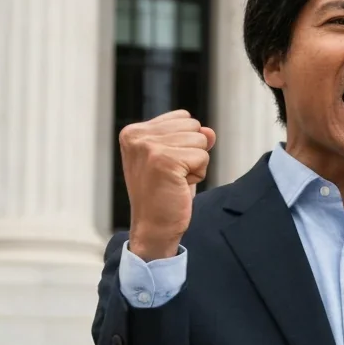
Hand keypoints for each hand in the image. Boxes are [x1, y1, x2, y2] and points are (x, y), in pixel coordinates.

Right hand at [119, 109, 215, 260]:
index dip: (185, 143)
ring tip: (175, 180)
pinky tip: (179, 186)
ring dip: (195, 164)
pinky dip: (198, 174)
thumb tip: (210, 132)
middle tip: (172, 174)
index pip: (183, 118)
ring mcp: (148, 147)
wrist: (154, 226)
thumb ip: (192, 138)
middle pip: (194, 127)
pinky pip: (203, 157)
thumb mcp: (177, 158)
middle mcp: (137, 136)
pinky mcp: (164, 160)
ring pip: (200, 141)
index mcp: (133, 132)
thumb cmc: (165, 193)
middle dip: (192, 152)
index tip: (167, 164)